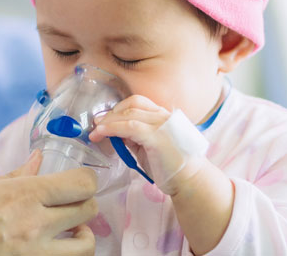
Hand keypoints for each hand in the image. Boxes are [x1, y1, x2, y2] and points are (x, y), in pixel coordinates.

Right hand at [0, 150, 98, 255]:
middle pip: (89, 210)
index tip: (77, 182)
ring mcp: (35, 254)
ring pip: (87, 246)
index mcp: (24, 195)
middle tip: (69, 206)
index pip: (83, 184)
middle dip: (83, 205)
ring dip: (82, 237)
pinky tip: (49, 249)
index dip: (85, 181)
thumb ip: (16, 178)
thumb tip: (38, 160)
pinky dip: (63, 255)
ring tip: (67, 234)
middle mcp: (36, 225)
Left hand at [88, 95, 209, 195]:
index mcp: (165, 116)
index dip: (119, 109)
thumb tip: (117, 133)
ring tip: (96, 131)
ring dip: (108, 121)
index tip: (105, 119)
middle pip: (132, 104)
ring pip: (129, 114)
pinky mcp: (157, 137)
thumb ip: (135, 138)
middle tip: (97, 124)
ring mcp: (162, 125)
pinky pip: (129, 127)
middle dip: (111, 113)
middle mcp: (165, 116)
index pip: (138, 103)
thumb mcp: (150, 148)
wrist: (190, 182)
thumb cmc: (172, 168)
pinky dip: (113, 128)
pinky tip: (102, 132)